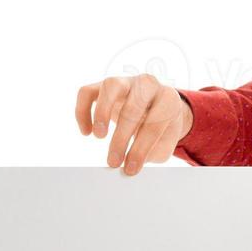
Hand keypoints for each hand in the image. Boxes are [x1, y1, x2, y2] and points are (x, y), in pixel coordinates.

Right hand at [74, 74, 192, 174]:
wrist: (158, 107)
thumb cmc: (161, 127)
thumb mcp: (164, 143)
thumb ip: (151, 153)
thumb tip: (129, 167)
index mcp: (168, 100)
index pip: (155, 124)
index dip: (141, 149)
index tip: (130, 169)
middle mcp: (149, 85)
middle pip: (134, 106)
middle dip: (122, 137)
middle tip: (113, 161)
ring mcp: (126, 81)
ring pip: (111, 86)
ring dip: (102, 112)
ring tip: (99, 136)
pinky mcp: (105, 85)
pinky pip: (88, 92)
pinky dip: (82, 110)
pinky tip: (86, 132)